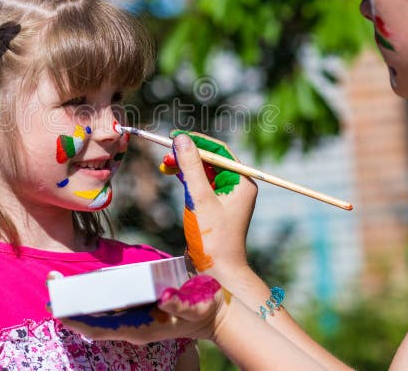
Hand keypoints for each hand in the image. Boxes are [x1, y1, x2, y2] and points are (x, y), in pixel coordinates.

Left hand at [60, 275, 227, 343]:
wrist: (214, 315)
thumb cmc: (206, 308)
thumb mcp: (197, 304)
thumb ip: (182, 304)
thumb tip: (166, 298)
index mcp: (140, 329)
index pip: (99, 329)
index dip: (77, 320)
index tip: (57, 309)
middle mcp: (131, 326)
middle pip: (92, 320)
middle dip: (69, 305)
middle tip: (49, 281)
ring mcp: (132, 319)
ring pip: (96, 313)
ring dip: (76, 298)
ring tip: (56, 280)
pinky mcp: (135, 310)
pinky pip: (107, 305)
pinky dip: (91, 294)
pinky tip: (81, 282)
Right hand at [164, 132, 256, 281]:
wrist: (218, 272)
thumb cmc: (213, 238)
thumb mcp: (199, 198)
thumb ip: (191, 167)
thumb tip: (181, 139)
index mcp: (241, 182)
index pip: (219, 151)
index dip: (196, 141)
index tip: (174, 136)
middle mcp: (237, 186)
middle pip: (210, 160)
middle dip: (188, 154)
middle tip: (166, 153)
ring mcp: (226, 197)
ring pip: (204, 171)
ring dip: (185, 166)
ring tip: (166, 164)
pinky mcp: (215, 206)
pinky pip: (201, 184)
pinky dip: (187, 178)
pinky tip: (173, 174)